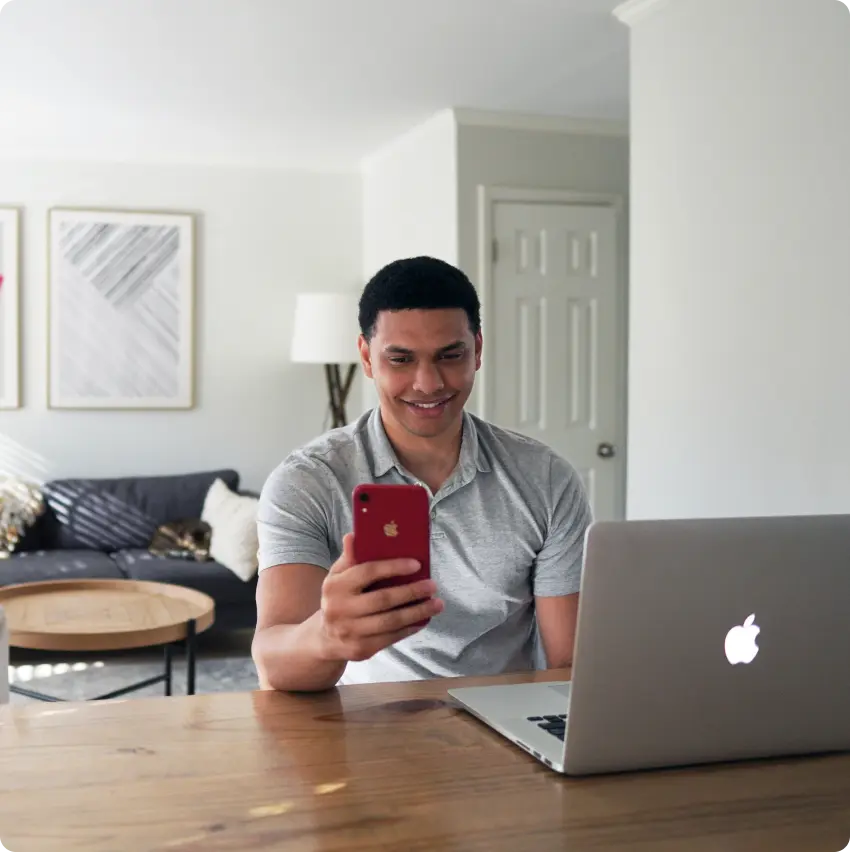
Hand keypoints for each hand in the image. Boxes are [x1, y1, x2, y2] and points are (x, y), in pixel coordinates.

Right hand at [317, 533, 443, 662]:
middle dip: (411, 592)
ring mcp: (350, 631)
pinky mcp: (361, 649)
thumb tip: (354, 535)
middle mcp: (340, 609)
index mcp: (335, 586)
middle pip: (383, 599)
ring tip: (436, 604)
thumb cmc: (338, 597)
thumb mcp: (337, 576)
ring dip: (417, 612)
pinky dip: (410, 628)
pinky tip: (423, 619)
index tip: (416, 564)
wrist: (325, 637)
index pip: (367, 572)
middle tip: (432, 585)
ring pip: (390, 621)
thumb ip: (349, 557)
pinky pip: (391, 638)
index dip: (393, 567)